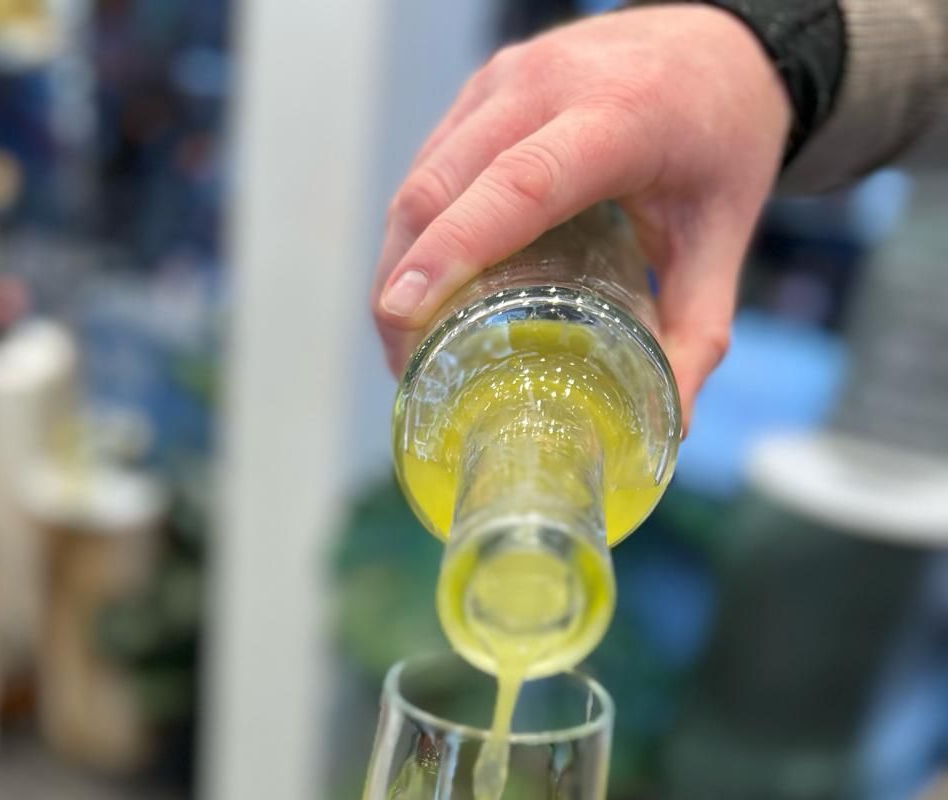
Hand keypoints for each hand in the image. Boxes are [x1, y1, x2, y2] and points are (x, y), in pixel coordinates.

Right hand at [373, 5, 790, 421]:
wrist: (725, 45)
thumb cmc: (723, 142)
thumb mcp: (723, 238)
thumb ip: (698, 333)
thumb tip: (672, 428)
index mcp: (618, 117)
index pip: (517, 185)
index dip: (452, 250)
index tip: (403, 312)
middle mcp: (549, 83)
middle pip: (442, 186)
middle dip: (403, 281)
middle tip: (405, 368)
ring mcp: (506, 80)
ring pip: (421, 177)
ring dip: (399, 262)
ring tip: (407, 345)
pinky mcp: (484, 88)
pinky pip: (430, 164)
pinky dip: (414, 232)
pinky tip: (422, 291)